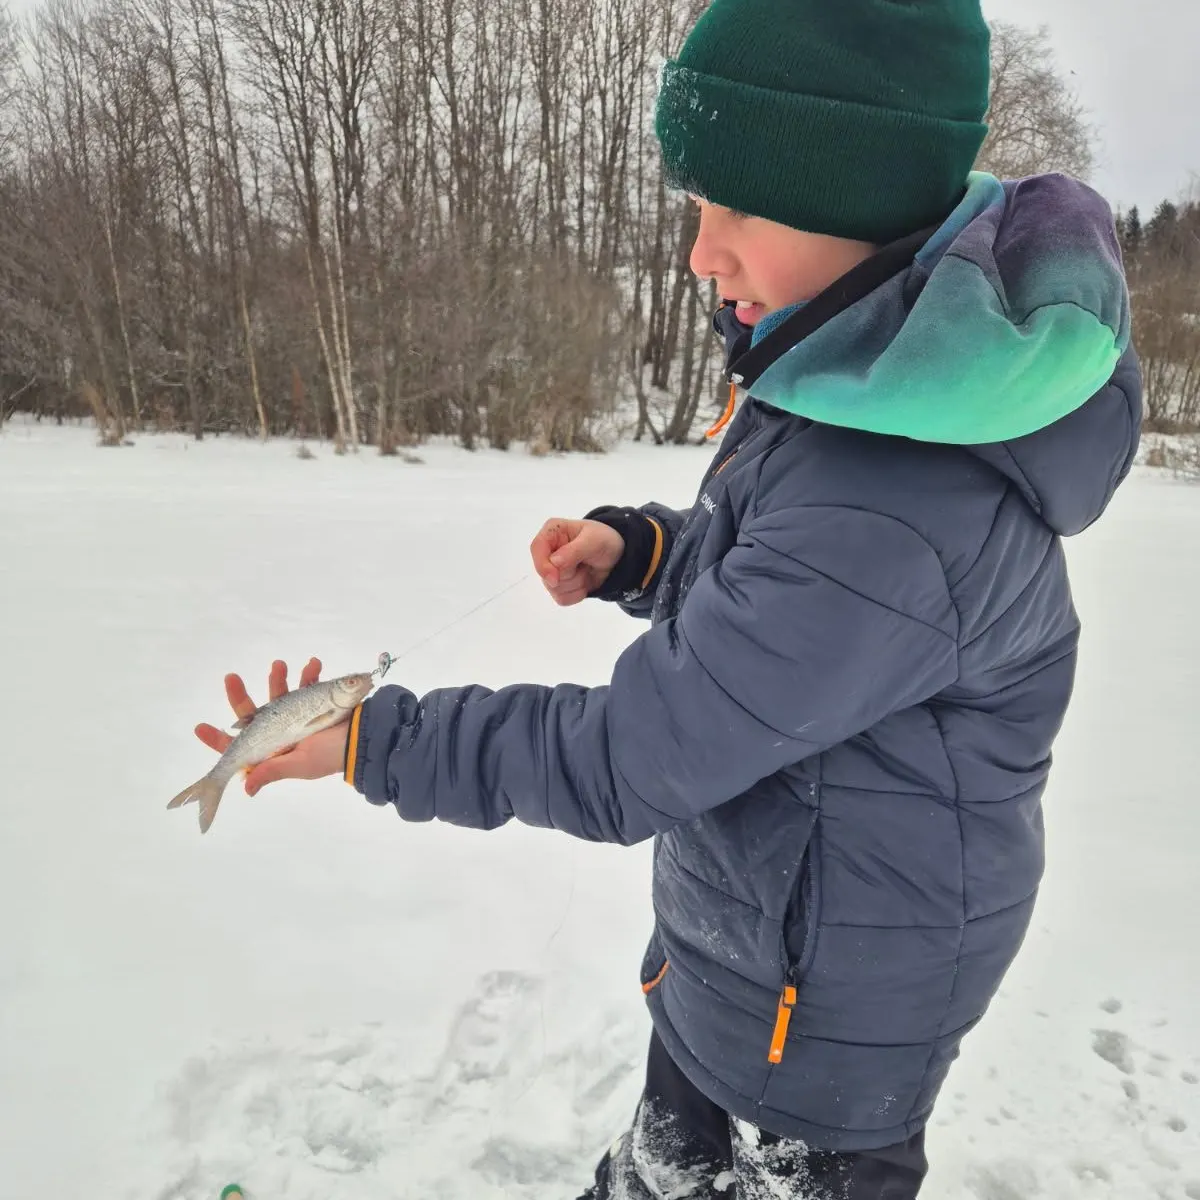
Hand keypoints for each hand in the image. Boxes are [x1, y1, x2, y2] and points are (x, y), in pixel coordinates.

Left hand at [194, 657, 348, 795]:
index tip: (201, 727)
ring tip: (280, 665)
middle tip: (231, 677)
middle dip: (239, 694)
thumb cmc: (331, 756)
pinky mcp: (313, 700)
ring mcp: (295, 714)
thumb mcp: (300, 765)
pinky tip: (314, 664)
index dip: (217, 739)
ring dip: (277, 678)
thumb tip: (246, 787)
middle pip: (251, 712)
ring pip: (277, 692)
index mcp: (272, 750)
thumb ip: (273, 770)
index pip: (238, 748)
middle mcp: (279, 731)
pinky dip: (309, 672)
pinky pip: (306, 683)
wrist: (364, 740)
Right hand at [530, 518, 624, 606]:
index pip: (536, 548)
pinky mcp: (559, 586)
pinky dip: (578, 594)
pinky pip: (562, 599)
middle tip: (586, 562)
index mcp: (552, 532)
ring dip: (577, 583)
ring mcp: (551, 571)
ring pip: (555, 589)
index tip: (555, 579)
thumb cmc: (603, 540)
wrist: (616, 555)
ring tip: (587, 569)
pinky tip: (585, 581)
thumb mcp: (594, 540)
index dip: (542, 566)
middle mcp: (547, 551)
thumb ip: (574, 551)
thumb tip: (554, 562)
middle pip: (547, 575)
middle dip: (570, 574)